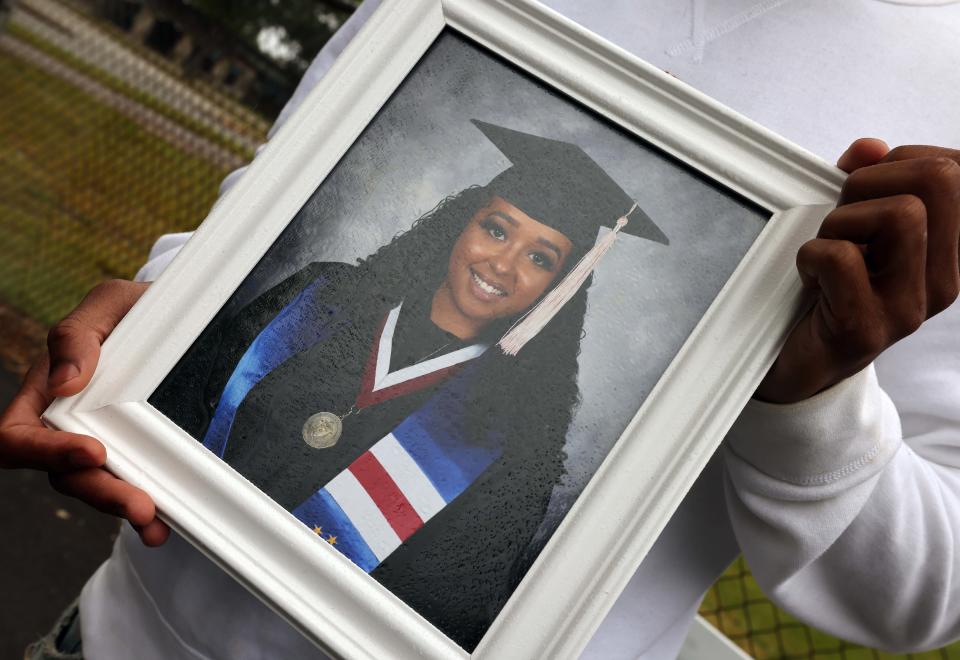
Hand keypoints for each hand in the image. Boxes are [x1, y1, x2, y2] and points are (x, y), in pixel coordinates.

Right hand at [0, 280, 169, 545]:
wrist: (180, 318)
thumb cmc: (133, 309)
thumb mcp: (108, 304)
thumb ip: (76, 334)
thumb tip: (63, 383)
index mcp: (44, 392)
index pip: (17, 435)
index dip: (45, 452)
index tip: (94, 451)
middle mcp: (65, 425)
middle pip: (63, 474)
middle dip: (100, 492)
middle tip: (141, 505)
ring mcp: (100, 441)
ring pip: (96, 487)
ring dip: (122, 507)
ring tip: (154, 523)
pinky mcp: (132, 451)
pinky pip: (129, 485)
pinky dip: (147, 507)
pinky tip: (163, 525)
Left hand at [756, 139, 959, 402]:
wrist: (805, 366)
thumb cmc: (831, 289)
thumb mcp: (855, 227)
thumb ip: (866, 182)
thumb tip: (869, 147)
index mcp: (949, 249)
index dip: (904, 158)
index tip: (869, 184)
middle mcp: (943, 279)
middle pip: (939, 179)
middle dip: (873, 180)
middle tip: (843, 216)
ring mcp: (908, 307)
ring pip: (900, 214)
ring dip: (842, 220)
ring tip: (827, 247)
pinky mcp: (865, 329)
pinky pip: (842, 258)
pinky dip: (811, 254)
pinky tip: (808, 275)